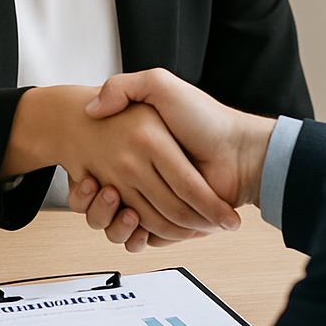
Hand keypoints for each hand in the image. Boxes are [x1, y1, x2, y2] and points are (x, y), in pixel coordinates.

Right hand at [2, 85, 238, 240]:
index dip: (85, 183)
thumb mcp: (160, 85)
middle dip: (96, 206)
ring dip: (111, 222)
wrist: (240, 150)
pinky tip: (132, 222)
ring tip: (115, 202)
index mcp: (137, 149)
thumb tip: (92, 109)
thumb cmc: (203, 116)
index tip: (86, 176)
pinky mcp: (171, 224)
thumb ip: (123, 87)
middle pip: (104, 204)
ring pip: (117, 225)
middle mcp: (144, 176)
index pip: (97, 172)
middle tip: (102, 188)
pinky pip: (142, 239)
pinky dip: (134, 238)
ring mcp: (157, 202)